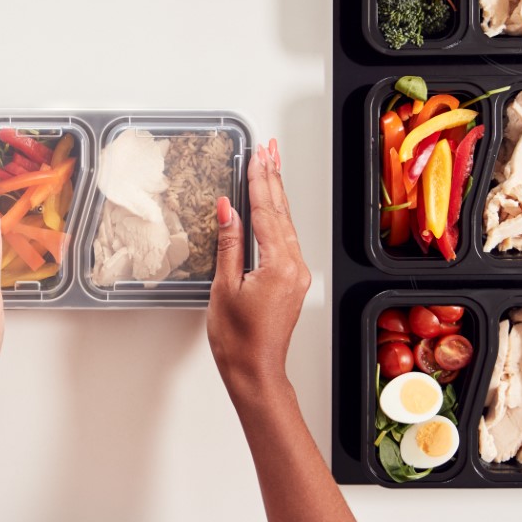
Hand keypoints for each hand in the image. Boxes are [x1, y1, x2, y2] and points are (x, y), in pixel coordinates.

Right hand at [207, 138, 310, 393]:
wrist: (255, 371)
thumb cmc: (238, 340)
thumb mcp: (224, 287)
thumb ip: (229, 243)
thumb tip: (228, 208)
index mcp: (279, 265)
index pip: (267, 212)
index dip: (259, 181)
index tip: (256, 156)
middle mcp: (295, 266)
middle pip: (281, 212)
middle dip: (272, 178)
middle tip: (268, 149)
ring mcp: (296, 274)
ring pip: (286, 224)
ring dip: (276, 194)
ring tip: (271, 166)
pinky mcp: (292, 280)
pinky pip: (286, 239)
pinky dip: (278, 216)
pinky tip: (271, 205)